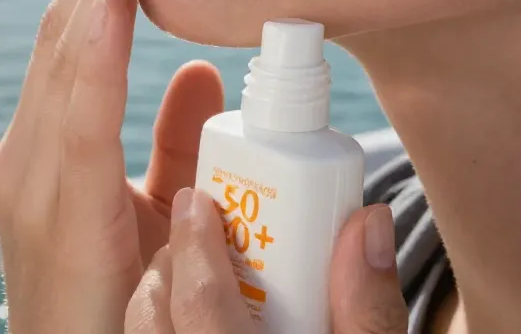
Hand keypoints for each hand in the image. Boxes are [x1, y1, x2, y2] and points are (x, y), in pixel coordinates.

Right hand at [0, 0, 225, 333]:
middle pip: (67, 31)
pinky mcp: (53, 211)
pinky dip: (93, 51)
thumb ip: (172, 139)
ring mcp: (33, 178)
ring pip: (66, 56)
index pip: (78, 36)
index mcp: (54, 143)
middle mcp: (31, 150)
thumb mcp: (155, 204)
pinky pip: (79, 117)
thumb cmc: (114, 299)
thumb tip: (200, 70)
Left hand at [125, 190, 409, 333]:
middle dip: (171, 265)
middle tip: (198, 231)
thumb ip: (369, 309)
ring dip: (159, 303)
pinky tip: (192, 324)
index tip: (198, 201)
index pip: (199, 304)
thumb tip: (366, 220)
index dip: (195, 244)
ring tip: (194, 277)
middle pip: (151, 318)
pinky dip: (160, 331)